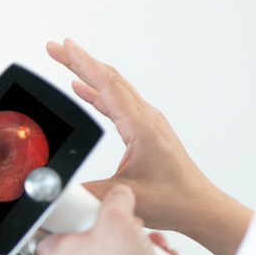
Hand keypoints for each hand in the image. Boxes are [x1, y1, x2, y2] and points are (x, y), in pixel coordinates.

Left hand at [35, 185, 174, 254]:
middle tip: (126, 225)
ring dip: (137, 246)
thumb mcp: (116, 219)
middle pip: (89, 241)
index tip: (80, 209)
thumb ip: (116, 199)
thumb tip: (120, 194)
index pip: (45, 230)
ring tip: (149, 244)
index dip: (64, 216)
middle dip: (115, 229)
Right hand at [45, 38, 252, 254]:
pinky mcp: (143, 131)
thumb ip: (89, 192)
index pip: (107, 85)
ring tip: (65, 60)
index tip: (64, 47)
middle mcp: (145, 118)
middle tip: (55, 47)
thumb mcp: (126, 196)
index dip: (82, 64)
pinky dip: (96, 92)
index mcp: (141, 126)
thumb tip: (59, 190)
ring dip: (87, 72)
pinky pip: (116, 103)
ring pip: (113, 88)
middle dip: (79, 60)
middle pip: (108, 78)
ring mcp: (145, 123)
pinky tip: (82, 89)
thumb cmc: (174, 200)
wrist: (199, 207)